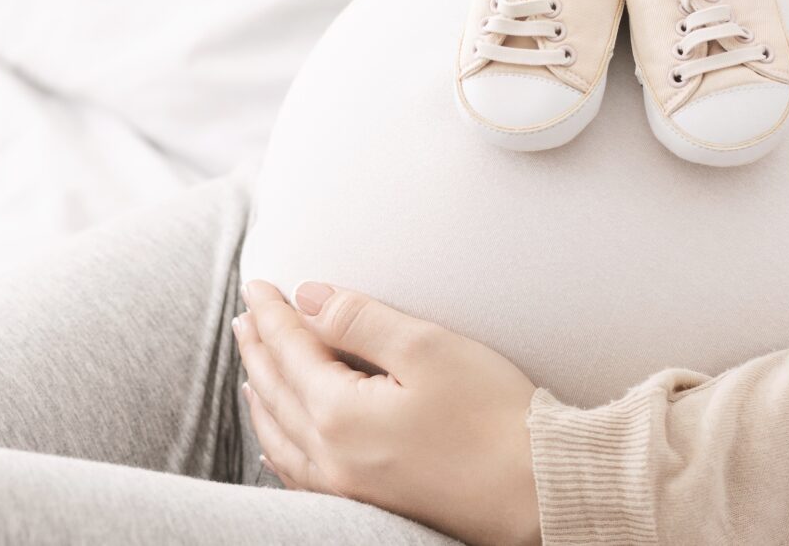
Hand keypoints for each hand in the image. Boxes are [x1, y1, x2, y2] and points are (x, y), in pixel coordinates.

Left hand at [234, 280, 540, 545]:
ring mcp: (346, 487)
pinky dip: (279, 444)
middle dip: (258, 349)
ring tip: (252, 365)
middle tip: (246, 316)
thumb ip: (359, 319)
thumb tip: (308, 297)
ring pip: (279, 434)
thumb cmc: (496, 418)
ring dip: (261, 394)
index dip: (272, 312)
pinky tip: (277, 439)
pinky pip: (298, 472)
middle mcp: (330, 457)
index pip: (289, 349)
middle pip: (275, 391)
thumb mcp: (427, 348)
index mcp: (338, 414)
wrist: (542, 492)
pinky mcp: (369, 504)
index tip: (258, 285)